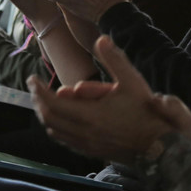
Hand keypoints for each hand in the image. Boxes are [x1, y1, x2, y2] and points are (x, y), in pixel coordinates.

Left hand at [29, 35, 190, 163]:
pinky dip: (57, 128)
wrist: (158, 147)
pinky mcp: (91, 152)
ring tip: (44, 102)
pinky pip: (65, 140)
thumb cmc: (146, 114)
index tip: (32, 78)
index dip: (38, 90)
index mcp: (89, 115)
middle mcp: (83, 132)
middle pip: (49, 117)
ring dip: (46, 115)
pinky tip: (60, 122)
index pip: (52, 103)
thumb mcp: (133, 81)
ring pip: (55, 131)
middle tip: (35, 88)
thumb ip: (115, 60)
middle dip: (38, 101)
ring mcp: (86, 144)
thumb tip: (101, 39)